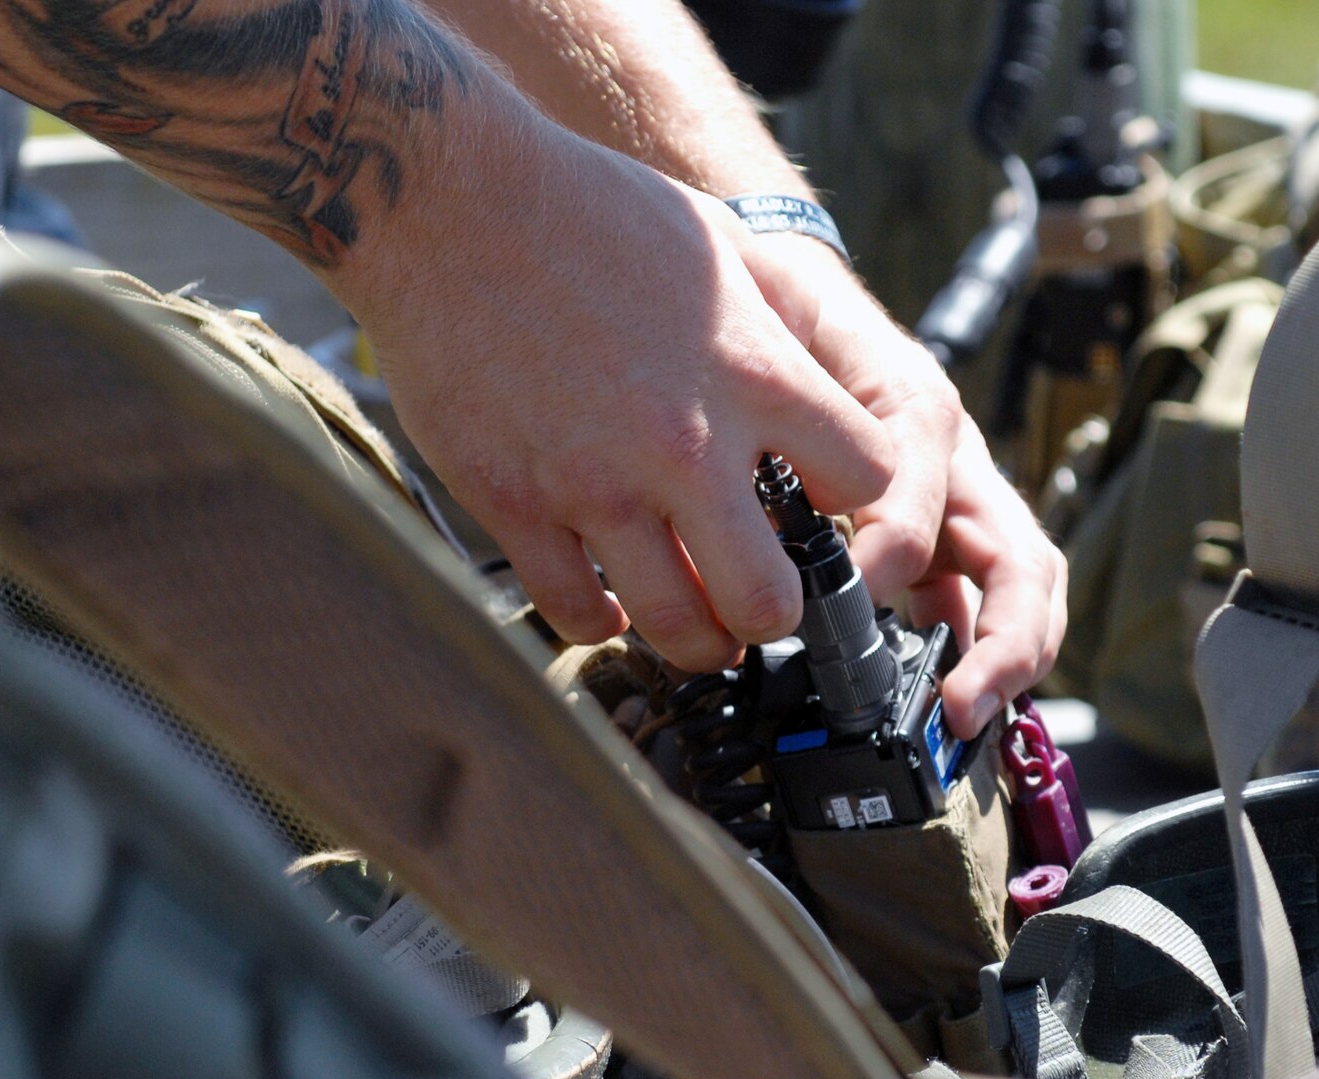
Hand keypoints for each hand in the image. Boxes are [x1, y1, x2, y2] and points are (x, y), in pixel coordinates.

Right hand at [347, 124, 896, 671]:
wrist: (448, 200)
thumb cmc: (590, 210)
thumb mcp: (724, 244)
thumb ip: (787, 326)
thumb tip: (832, 391)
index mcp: (756, 375)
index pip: (870, 484)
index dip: (857, 499)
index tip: (825, 497)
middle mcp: (685, 444)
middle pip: (772, 601)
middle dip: (778, 614)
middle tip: (762, 600)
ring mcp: (594, 484)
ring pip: (678, 628)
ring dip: (698, 638)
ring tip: (698, 621)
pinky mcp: (513, 503)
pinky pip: (575, 612)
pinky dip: (602, 621)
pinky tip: (611, 601)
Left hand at [736, 238, 1067, 737]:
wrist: (784, 298)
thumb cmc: (775, 307)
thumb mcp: (771, 312)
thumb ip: (778, 373)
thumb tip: (768, 446)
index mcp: (915, 403)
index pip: (932, 479)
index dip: (900, 538)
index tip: (859, 589)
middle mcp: (953, 462)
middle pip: (1017, 554)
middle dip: (1003, 638)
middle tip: (959, 702)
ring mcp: (956, 505)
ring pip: (1017, 588)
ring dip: (1003, 659)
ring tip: (963, 718)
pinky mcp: (940, 540)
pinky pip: (974, 605)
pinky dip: (971, 658)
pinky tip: (942, 707)